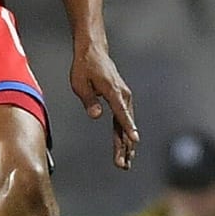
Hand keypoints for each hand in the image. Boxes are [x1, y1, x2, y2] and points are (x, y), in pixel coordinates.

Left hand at [70, 35, 139, 168]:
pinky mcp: (122, 99)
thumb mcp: (80, 83)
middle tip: (123, 164)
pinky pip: (124, 119)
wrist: (93, 51)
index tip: (134, 140)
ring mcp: (124, 97)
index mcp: (113, 91)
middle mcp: (123, 95)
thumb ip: (89, 100)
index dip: (127, 128)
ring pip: (126, 124)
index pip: (121, 113)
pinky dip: (125, 133)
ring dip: (126, 143)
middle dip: (125, 146)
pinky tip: (126, 147)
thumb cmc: (84, 66)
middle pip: (125, 124)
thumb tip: (96, 115)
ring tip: (125, 162)